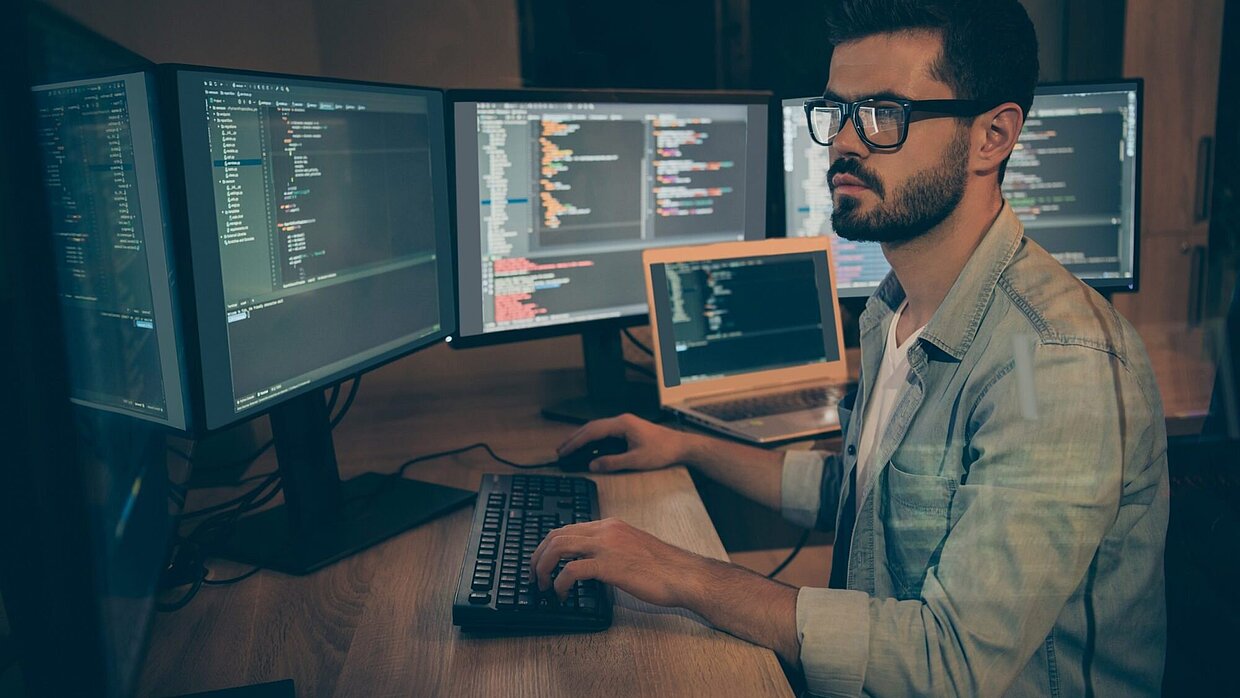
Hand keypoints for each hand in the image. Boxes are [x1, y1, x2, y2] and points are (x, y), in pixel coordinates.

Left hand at [529, 518, 705, 605]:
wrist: (684, 575)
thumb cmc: (664, 568)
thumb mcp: (632, 549)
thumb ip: (610, 549)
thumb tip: (587, 563)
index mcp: (610, 526)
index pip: (567, 528)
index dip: (547, 546)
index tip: (541, 563)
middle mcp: (605, 530)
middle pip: (556, 535)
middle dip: (538, 556)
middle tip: (534, 576)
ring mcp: (607, 546)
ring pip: (558, 547)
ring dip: (542, 568)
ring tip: (542, 586)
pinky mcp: (609, 565)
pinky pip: (571, 570)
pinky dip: (559, 583)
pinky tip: (561, 595)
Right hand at [557, 413, 697, 472]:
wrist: (680, 446)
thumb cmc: (662, 450)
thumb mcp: (636, 460)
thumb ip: (612, 462)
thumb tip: (593, 464)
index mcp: (622, 424)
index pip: (592, 432)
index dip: (576, 442)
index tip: (564, 450)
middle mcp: (621, 421)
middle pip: (591, 427)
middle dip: (575, 439)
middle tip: (561, 450)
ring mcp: (624, 424)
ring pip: (597, 428)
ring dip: (583, 438)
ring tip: (569, 448)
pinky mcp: (627, 429)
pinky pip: (604, 432)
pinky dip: (592, 439)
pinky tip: (588, 446)